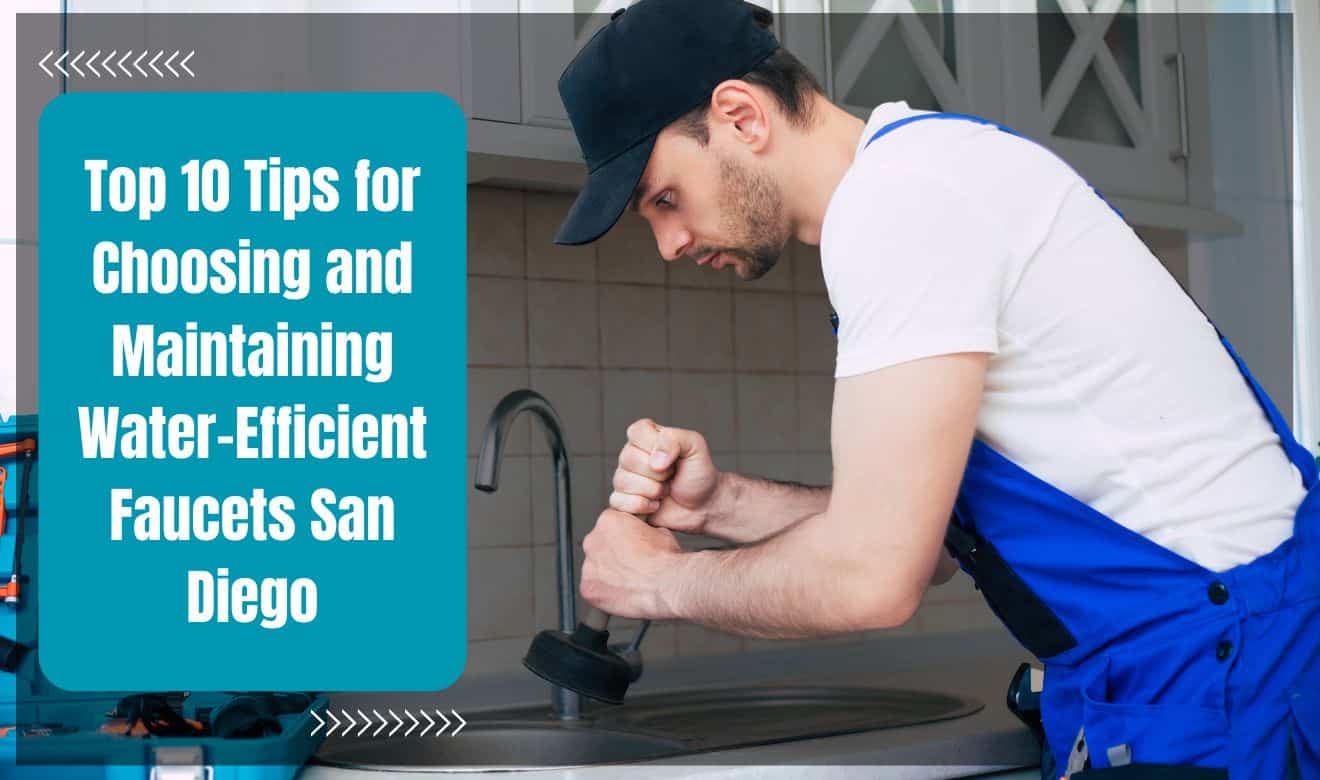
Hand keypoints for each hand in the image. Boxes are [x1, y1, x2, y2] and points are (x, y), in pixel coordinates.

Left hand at [580, 509, 683, 619]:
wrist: (666, 584)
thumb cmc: (665, 559)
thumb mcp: (659, 531)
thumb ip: (642, 530)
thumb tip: (643, 535)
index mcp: (607, 521)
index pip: (609, 524)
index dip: (623, 536)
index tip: (632, 546)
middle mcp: (592, 541)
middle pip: (599, 546)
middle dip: (613, 555)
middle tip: (632, 565)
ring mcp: (588, 567)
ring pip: (596, 569)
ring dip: (609, 574)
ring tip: (631, 581)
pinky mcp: (588, 589)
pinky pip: (594, 590)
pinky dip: (605, 593)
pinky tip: (624, 593)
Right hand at [609, 419, 723, 534]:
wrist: (703, 505)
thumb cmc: (698, 473)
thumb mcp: (695, 446)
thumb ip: (675, 439)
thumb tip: (654, 461)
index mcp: (646, 436)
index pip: (637, 432)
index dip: (656, 447)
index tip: (673, 457)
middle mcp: (631, 454)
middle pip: (628, 459)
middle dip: (658, 473)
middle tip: (671, 476)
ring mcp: (625, 478)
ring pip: (623, 481)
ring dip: (652, 491)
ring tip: (665, 490)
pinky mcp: (623, 500)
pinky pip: (618, 501)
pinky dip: (641, 506)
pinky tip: (655, 505)